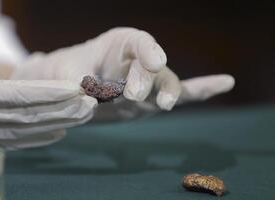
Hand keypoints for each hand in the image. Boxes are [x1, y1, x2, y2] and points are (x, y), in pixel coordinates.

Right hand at [0, 23, 96, 150]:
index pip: (13, 95)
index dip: (45, 92)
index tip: (73, 87)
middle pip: (27, 116)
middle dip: (62, 109)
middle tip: (92, 101)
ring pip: (25, 131)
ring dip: (57, 124)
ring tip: (85, 115)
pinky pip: (13, 142)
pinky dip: (38, 139)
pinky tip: (59, 133)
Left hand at [11, 27, 233, 118]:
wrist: (72, 85)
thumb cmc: (68, 71)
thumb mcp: (64, 73)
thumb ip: (74, 84)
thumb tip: (89, 100)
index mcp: (118, 44)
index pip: (138, 42)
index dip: (148, 50)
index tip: (155, 61)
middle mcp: (139, 60)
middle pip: (153, 67)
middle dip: (147, 80)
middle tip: (132, 95)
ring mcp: (150, 82)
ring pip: (168, 83)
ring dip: (169, 93)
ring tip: (163, 103)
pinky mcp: (154, 100)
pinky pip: (182, 95)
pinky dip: (202, 90)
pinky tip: (225, 82)